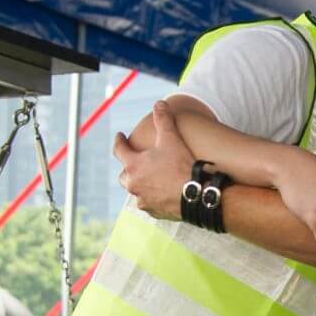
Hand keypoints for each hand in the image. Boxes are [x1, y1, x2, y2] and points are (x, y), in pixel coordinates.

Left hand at [113, 103, 193, 220]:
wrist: (196, 196)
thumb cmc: (181, 166)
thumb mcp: (172, 139)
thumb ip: (163, 120)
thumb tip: (159, 104)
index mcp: (133, 165)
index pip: (119, 150)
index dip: (119, 140)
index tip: (120, 136)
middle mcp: (133, 184)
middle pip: (124, 175)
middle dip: (128, 167)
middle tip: (135, 161)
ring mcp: (142, 200)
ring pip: (135, 190)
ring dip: (139, 184)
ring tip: (149, 179)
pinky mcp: (153, 211)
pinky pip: (147, 203)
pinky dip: (151, 197)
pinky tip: (160, 193)